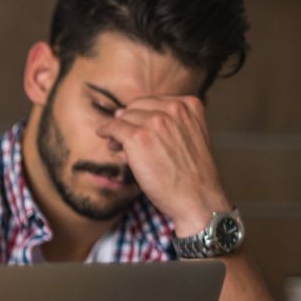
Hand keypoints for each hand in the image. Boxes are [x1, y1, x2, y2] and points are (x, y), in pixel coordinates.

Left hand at [98, 95, 230, 233]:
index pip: (153, 102)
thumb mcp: (190, 136)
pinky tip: (104, 135)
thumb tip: (120, 113)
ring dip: (117, 131)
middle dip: (128, 122)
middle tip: (123, 140)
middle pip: (136, 108)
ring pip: (123, 118)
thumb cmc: (191, 174)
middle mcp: (174, 109)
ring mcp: (156, 122)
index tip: (137, 130)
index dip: (140, 116)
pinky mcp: (138, 137)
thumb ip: (167, 123)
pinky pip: (113, 127)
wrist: (197, 198)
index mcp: (189, 105)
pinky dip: (105, 131)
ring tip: (117, 147)